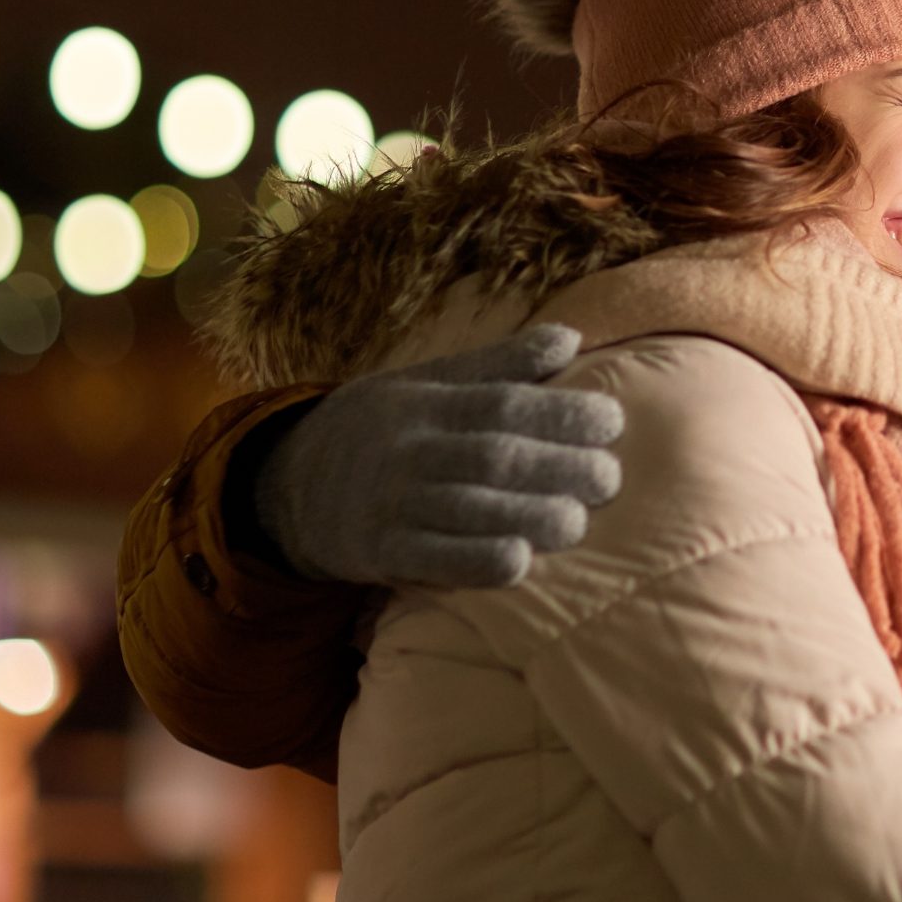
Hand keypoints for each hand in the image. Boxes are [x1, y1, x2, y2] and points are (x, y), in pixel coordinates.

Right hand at [252, 325, 623, 588]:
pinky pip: (429, 559)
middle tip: (610, 477)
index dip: (561, 411)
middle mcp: (411, 448)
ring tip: (578, 521)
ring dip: (529, 514)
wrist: (288, 484)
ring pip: (467, 506)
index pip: (502, 402)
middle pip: (493, 455)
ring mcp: (393, 501)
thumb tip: (570, 338)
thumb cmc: (382, 429)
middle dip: (559, 466)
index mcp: (428, 401)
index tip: (612, 420)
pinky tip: (519, 562)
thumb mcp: (427, 384)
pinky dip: (475, 562)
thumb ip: (499, 366)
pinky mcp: (379, 551)